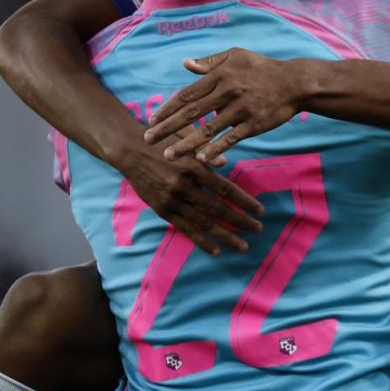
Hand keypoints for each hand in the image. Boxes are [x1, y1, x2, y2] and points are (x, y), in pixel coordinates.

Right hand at [112, 132, 264, 256]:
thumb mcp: (186, 140)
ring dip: (225, 236)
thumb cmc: (163, 141)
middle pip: (218, 209)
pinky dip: (201, 241)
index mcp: (194, 167)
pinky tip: (216, 250)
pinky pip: (184, 229)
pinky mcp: (162, 210)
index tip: (260, 210)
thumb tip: (225, 163)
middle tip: (258, 230)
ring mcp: (172, 200)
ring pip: (203, 223)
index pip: (225, 189)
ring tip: (243, 246)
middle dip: (240, 221)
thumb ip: (206, 151)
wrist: (130, 150)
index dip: (244, 201)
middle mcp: (184, 186)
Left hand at [144, 48, 304, 162]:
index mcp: (220, 75)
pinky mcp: (253, 124)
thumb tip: (185, 63)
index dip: (168, 107)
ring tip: (168, 155)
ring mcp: (241, 109)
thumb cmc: (262, 68)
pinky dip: (215, 149)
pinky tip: (201, 159)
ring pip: (208, 129)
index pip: (187, 94)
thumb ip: (209, 62)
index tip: (151, 119)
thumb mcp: (235, 57)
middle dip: (167, 127)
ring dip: (186, 143)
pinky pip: (230, 139)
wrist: (294, 83)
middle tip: (148, 139)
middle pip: (191, 112)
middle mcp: (227, 92)